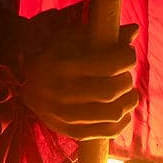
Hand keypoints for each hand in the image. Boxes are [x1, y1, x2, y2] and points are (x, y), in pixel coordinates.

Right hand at [20, 24, 138, 138]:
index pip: (107, 65)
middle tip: (124, 73)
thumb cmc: (57, 55)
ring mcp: (64, 116)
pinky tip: (121, 108)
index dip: (126, 58)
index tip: (128, 54)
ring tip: (125, 91)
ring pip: (114, 113)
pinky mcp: (71, 132)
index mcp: (59, 65)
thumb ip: (101, 34)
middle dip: (126, 79)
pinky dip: (123, 120)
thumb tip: (134, 30)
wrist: (29, 84)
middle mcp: (59, 93)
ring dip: (128, 100)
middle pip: (111, 91)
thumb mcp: (72, 38)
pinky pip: (109, 132)